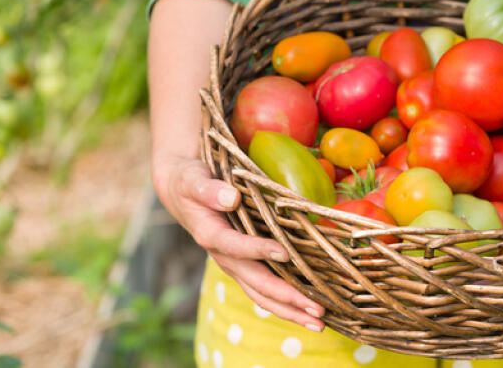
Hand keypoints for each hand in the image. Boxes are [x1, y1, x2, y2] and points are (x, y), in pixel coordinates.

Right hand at [152, 155, 325, 330]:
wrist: (183, 194)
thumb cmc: (190, 182)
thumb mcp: (193, 180)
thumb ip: (208, 190)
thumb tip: (230, 198)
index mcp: (210, 235)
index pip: (235, 247)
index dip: (257, 250)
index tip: (283, 253)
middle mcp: (224, 257)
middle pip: (256, 283)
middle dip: (286, 298)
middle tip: (317, 310)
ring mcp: (235, 266)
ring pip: (262, 295)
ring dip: (290, 310)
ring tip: (319, 322)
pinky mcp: (245, 267)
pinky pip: (265, 290)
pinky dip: (286, 303)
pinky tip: (308, 311)